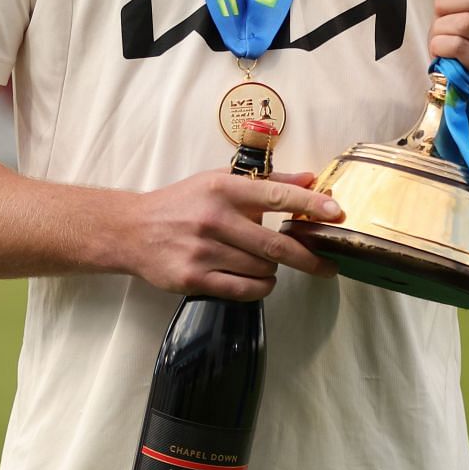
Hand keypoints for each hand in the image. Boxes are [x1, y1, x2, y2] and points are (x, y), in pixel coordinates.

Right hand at [125, 168, 343, 299]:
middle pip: (275, 244)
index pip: (276, 196)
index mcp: (223, 188)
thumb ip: (266, 181)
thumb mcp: (219, 181)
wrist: (132, 230)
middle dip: (309, 257)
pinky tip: (260, 280)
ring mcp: (203, 250)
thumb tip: (309, 180)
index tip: (336, 212)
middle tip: (328, 266)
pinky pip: (243, 289)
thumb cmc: (182, 203)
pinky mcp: (194, 278)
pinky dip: (260, 287)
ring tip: (269, 263)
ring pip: (262, 268)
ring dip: (275, 270)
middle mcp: (214, 218)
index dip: (310, 205)